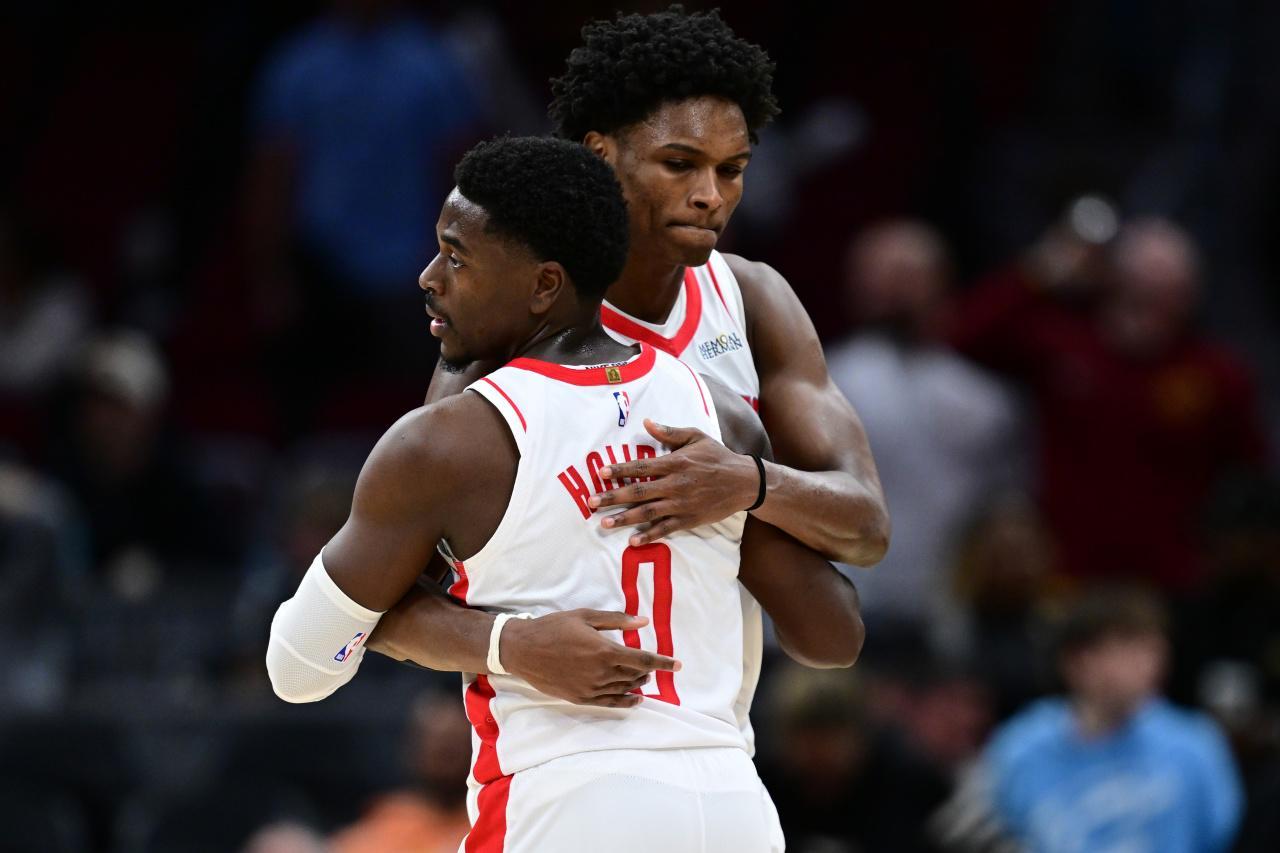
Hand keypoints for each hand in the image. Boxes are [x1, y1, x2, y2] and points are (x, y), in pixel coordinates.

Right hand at [500, 609, 680, 707]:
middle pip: (635, 675)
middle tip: (655, 666)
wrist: (523, 650)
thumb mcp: (585, 616)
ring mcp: (591, 688)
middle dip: (650, 671)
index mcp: (604, 650)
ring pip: (624, 689)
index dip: (663, 662)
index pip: (643, 659)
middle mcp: (601, 673)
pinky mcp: (580, 698)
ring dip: (638, 684)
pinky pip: (610, 703)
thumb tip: (644, 622)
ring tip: (644, 678)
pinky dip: (626, 702)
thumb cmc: (554, 628)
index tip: (678, 664)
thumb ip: (617, 621)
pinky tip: (635, 700)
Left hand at [587, 418, 758, 545]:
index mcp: (675, 462)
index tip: (600, 474)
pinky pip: (665, 529)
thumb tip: (646, 423)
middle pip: (638, 492)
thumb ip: (670, 432)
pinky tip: (633, 541)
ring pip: (647, 513)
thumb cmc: (718, 457)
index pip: (641, 466)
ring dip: (624, 518)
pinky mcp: (689, 519)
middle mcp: (675, 484)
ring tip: (604, 523)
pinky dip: (649, 536)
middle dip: (612, 497)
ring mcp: (681, 504)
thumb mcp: (696, 437)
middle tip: (591, 503)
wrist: (744, 482)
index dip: (619, 470)